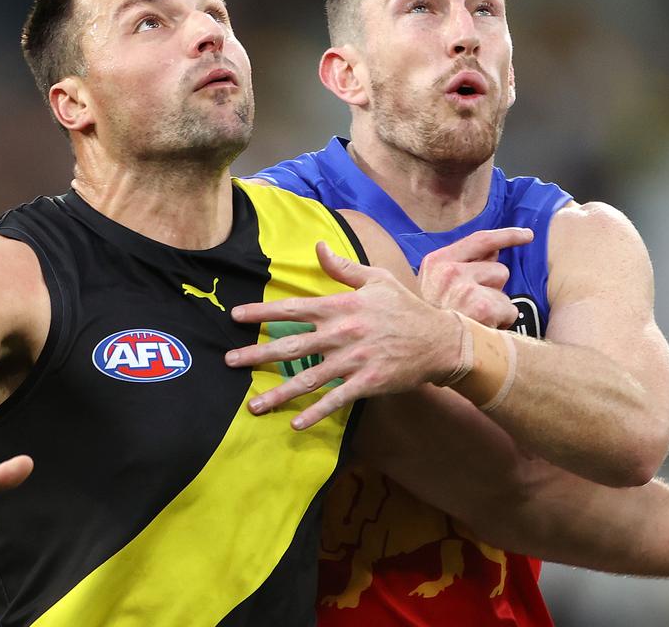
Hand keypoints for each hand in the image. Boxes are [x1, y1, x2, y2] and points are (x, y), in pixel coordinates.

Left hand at [226, 241, 460, 429]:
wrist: (440, 339)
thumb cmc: (405, 306)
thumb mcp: (377, 279)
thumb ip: (343, 268)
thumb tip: (318, 246)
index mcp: (341, 306)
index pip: (293, 308)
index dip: (262, 312)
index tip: (235, 316)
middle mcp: (342, 334)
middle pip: (291, 345)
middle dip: (257, 355)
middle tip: (229, 363)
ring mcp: (354, 361)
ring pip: (308, 378)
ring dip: (279, 393)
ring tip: (253, 406)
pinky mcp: (367, 383)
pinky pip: (336, 400)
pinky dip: (315, 412)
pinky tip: (295, 422)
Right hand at [418, 227, 532, 327]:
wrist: (418, 348)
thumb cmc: (429, 321)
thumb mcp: (434, 286)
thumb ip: (464, 266)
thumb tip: (494, 252)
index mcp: (437, 262)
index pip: (481, 240)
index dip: (508, 236)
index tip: (528, 235)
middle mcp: (450, 271)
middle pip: (499, 270)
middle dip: (494, 290)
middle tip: (472, 309)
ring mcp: (466, 289)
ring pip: (505, 293)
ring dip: (496, 308)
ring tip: (475, 321)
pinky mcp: (482, 308)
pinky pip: (509, 311)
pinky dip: (501, 324)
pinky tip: (482, 331)